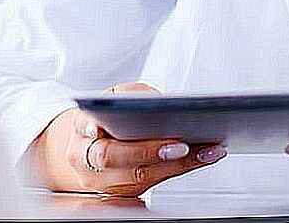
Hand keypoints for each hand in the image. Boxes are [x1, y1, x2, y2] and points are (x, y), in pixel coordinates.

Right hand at [29, 82, 225, 196]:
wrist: (87, 143)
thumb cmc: (105, 115)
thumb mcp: (112, 95)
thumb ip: (129, 95)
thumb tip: (153, 102)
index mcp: (81, 129)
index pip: (91, 131)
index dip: (104, 131)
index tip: (134, 126)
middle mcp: (86, 159)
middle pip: (116, 160)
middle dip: (150, 152)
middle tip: (182, 144)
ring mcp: (104, 181)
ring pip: (138, 178)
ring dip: (177, 165)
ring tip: (207, 150)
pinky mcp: (124, 193)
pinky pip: (154, 184)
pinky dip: (181, 170)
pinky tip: (204, 156)